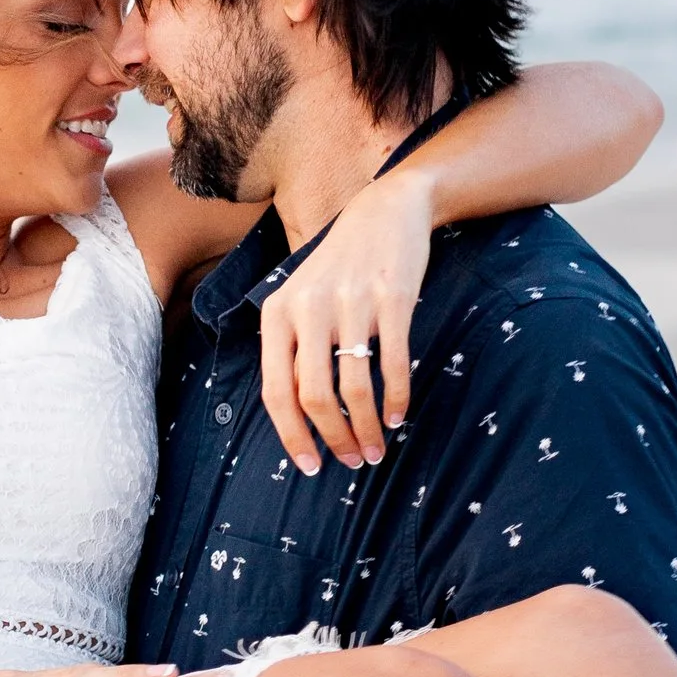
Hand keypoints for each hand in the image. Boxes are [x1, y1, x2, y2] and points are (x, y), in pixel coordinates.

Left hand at [257, 163, 433, 472]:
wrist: (387, 210)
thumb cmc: (340, 267)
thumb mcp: (302, 299)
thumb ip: (294, 348)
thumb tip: (299, 419)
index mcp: (277, 313)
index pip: (277, 391)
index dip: (292, 436)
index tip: (310, 467)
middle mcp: (308, 308)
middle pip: (315, 396)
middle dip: (334, 439)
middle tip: (352, 462)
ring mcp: (350, 303)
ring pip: (354, 387)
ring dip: (368, 429)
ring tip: (377, 449)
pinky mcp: (391, 298)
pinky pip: (392, 364)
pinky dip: (396, 399)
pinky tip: (399, 417)